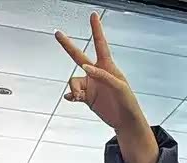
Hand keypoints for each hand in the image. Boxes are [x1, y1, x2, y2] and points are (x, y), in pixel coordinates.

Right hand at [56, 13, 156, 162]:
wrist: (125, 122)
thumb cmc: (128, 103)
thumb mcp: (119, 87)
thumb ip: (103, 76)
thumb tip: (85, 68)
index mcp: (107, 67)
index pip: (101, 44)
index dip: (96, 30)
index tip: (94, 16)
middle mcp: (96, 73)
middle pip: (78, 56)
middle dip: (67, 45)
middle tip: (58, 34)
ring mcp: (90, 85)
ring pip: (74, 80)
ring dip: (74, 88)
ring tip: (79, 96)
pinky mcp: (86, 98)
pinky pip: (73, 93)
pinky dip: (71, 95)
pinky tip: (72, 98)